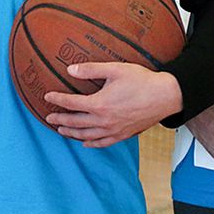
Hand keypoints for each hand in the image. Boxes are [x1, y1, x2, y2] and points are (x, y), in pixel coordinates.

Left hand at [43, 62, 181, 147]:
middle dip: (60, 120)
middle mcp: (104, 121)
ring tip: (61, 130)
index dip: (57, 100)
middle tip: (49, 118)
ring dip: (72, 133)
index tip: (47, 97)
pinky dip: (91, 143)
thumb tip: (70, 70)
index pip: (71, 103)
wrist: (166, 96)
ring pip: (86, 135)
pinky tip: (85, 142)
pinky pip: (103, 143)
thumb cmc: (142, 81)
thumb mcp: (115, 69)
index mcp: (99, 104)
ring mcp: (114, 130)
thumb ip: (91, 69)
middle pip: (76, 122)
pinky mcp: (123, 135)